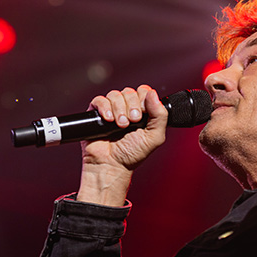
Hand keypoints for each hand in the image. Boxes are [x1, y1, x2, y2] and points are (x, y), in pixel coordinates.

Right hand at [76, 85, 167, 205]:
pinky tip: (108, 120)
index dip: (143, 99)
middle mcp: (127, 108)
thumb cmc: (132, 155)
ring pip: (115, 94)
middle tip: (132, 122)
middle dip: (132, 106)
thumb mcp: (154, 137)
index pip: (144, 91)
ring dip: (119, 109)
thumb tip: (153, 94)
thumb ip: (160, 115)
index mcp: (142, 111)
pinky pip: (100, 100)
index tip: (142, 115)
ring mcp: (111, 109)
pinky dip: (105, 108)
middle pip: (129, 91)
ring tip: (120, 126)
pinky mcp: (96, 113)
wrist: (111, 165)